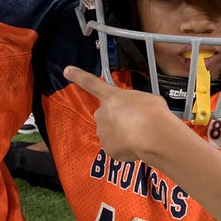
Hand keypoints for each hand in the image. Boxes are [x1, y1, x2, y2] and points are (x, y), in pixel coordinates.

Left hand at [63, 66, 186, 162]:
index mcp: (111, 96)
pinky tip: (136, 146)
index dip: (78, 76)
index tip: (67, 71)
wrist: (153, 136)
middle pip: (106, 115)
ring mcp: (103, 132)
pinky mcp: (108, 149)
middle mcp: (102, 113)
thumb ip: (133, 102)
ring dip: (121, 133)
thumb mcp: (144, 98)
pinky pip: (115, 147)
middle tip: (135, 122)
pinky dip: (124, 148)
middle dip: (117, 118)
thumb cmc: (153, 112)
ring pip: (110, 132)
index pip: (91, 83)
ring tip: (138, 135)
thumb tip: (136, 111)